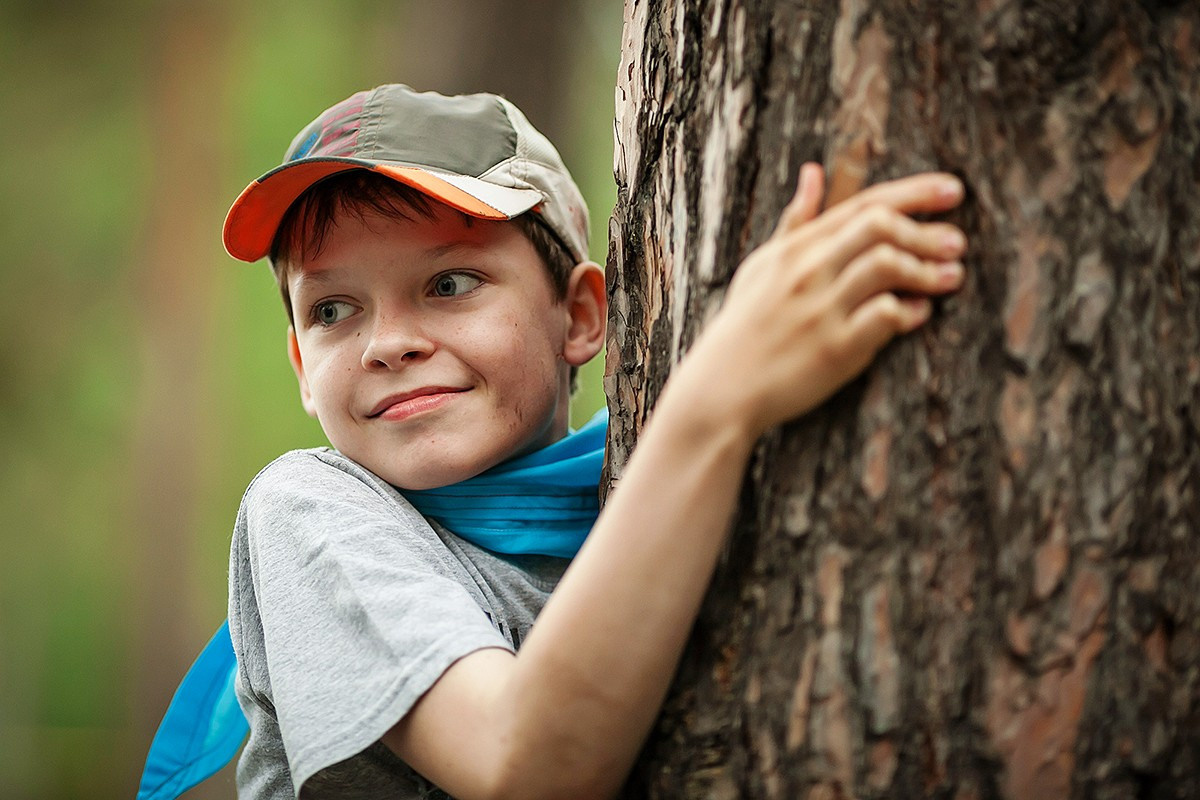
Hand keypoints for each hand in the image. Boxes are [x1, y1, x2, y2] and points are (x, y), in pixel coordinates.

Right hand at [685, 163, 966, 437]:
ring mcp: (821, 309)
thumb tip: (813, 173)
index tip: (953, 190)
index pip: (864, 204)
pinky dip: (910, 311)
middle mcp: (809, 272)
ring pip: (887, 265)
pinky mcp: (835, 349)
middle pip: (880, 227)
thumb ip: (795, 221)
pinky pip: (885, 316)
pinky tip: (919, 313)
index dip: (915, 193)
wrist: (722, 387)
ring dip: (927, 270)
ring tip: (951, 277)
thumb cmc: (746, 325)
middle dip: (927, 231)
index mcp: (797, 248)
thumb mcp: (763, 266)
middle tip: (957, 243)